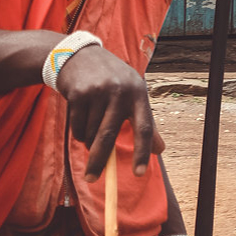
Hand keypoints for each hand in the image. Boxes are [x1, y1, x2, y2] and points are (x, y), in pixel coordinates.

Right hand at [56, 44, 164, 179]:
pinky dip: (78, 132)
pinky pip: (76, 127)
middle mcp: (120, 91)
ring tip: (89, 128)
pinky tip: (80, 118)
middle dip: (99, 161)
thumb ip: (146, 121)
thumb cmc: (113, 79)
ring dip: (88, 141)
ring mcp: (98, 91)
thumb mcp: (133, 92)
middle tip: (92, 179)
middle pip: (108, 136)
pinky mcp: (78, 93)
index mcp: (139, 93)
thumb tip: (160, 150)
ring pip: (90, 133)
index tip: (139, 173)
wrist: (80, 56)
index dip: (142, 152)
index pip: (145, 127)